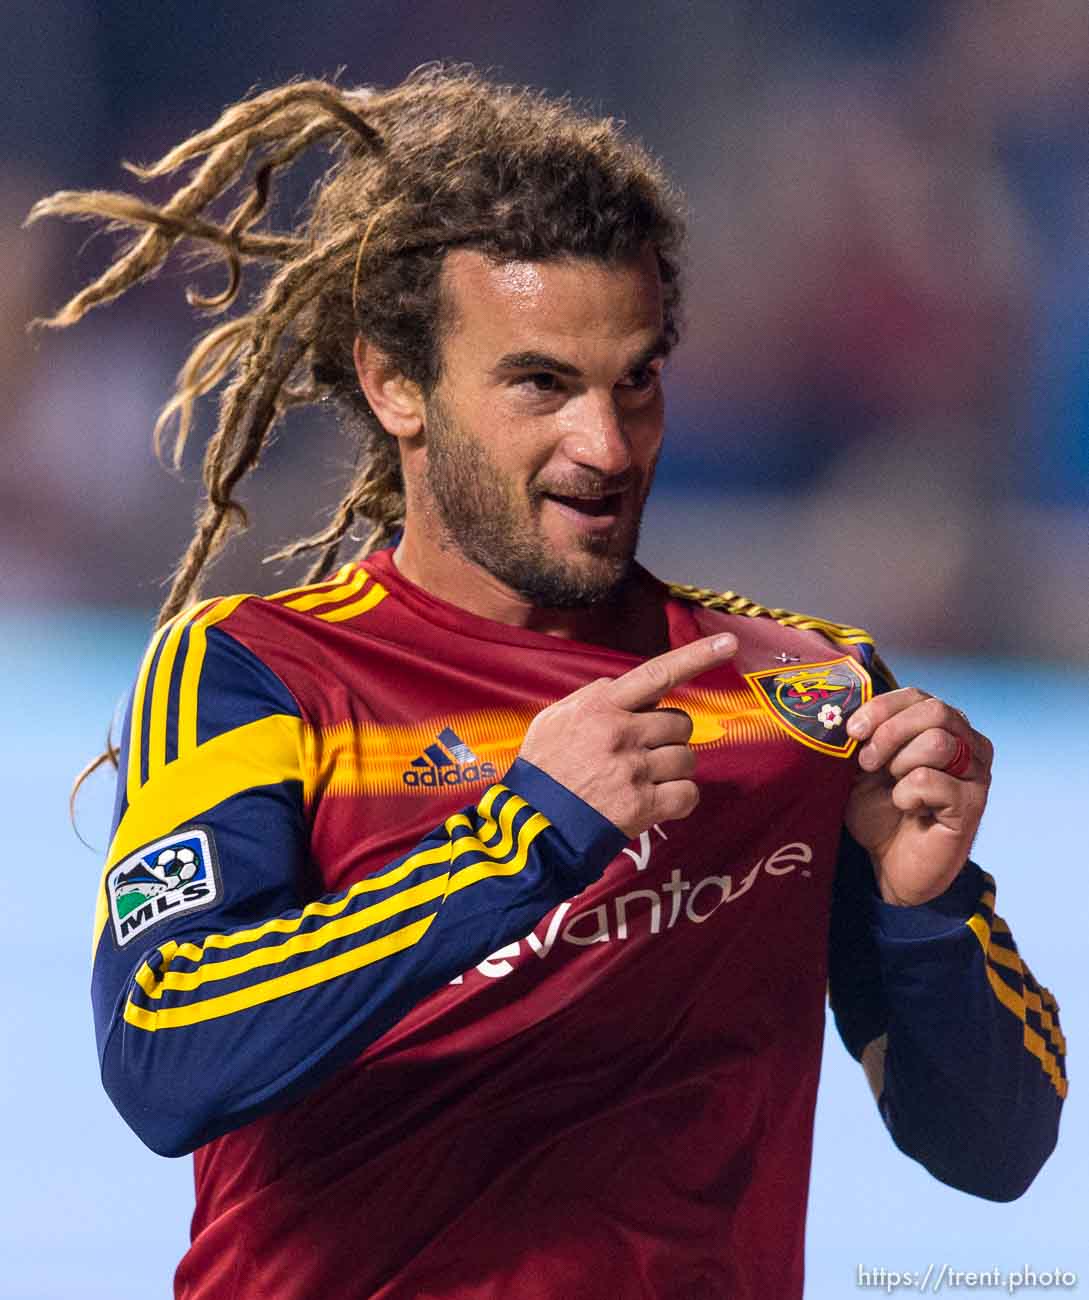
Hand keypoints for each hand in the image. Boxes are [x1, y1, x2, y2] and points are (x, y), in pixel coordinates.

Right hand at [519, 634, 737, 837]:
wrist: (532, 825)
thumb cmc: (543, 771)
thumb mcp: (554, 719)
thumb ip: (591, 698)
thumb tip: (621, 688)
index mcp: (600, 707)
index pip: (657, 674)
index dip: (696, 656)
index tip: (729, 644)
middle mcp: (621, 733)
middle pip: (681, 722)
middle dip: (671, 737)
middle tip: (646, 752)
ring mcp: (633, 770)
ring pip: (687, 759)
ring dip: (674, 769)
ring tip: (644, 780)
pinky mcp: (642, 806)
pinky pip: (688, 794)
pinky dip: (680, 799)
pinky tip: (657, 802)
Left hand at [844, 688, 993, 905]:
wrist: (889, 865)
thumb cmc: (879, 811)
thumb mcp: (864, 767)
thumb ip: (866, 737)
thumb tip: (845, 710)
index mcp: (944, 727)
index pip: (918, 696)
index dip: (882, 708)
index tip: (852, 731)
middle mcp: (968, 744)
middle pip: (936, 711)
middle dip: (890, 733)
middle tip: (868, 761)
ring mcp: (976, 775)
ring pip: (938, 742)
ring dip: (900, 763)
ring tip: (890, 785)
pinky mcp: (972, 806)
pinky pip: (933, 781)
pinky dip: (907, 793)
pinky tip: (907, 807)